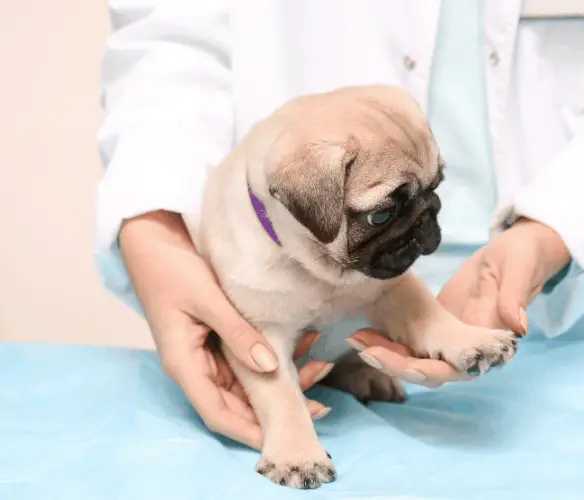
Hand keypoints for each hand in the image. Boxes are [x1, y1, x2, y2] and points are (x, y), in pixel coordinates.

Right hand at [119, 211, 333, 448]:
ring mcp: (206, 354)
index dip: (250, 430)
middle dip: (275, 405)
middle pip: (237, 402)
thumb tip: (270, 366)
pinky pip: (246, 358)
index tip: (284, 436)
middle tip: (318, 403)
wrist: (152, 241)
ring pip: (246, 381)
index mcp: (185, 365)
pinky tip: (303, 344)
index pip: (219, 414)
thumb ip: (238, 334)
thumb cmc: (172, 270)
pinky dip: (273, 355)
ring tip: (319, 366)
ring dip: (280, 378)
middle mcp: (195, 367)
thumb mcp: (207, 300)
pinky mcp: (216, 340)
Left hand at [345, 218, 570, 385]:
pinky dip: (384, 340)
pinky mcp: (432, 329)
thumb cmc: (522, 260)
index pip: (453, 368)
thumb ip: (515, 298)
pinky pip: (405, 343)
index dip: (426, 369)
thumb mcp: (519, 272)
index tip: (399, 362)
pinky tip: (360, 332)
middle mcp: (465, 350)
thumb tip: (518, 328)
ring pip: (411, 358)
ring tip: (356, 338)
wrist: (515, 253)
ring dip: (384, 352)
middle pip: (424, 368)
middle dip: (393, 362)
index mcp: (488, 344)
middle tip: (364, 347)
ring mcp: (445, 341)